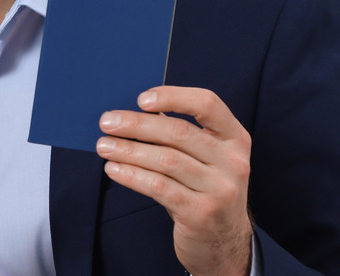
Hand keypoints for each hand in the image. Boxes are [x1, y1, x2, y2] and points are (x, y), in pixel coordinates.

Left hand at [96, 86, 251, 275]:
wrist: (224, 243)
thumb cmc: (205, 191)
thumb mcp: (205, 159)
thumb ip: (179, 135)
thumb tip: (135, 112)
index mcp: (235, 139)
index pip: (208, 104)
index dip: (173, 96)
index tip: (141, 99)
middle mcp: (233, 162)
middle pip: (179, 132)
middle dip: (136, 124)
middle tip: (106, 122)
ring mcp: (220, 189)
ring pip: (166, 160)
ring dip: (128, 150)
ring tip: (103, 146)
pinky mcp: (201, 213)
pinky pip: (160, 187)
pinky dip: (132, 176)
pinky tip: (114, 170)